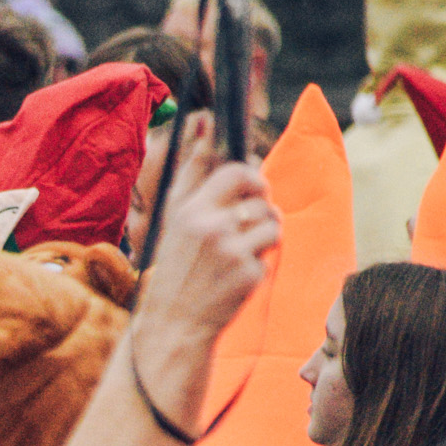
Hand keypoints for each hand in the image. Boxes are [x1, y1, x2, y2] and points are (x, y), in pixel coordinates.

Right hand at [134, 113, 278, 351]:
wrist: (173, 324)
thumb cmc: (175, 267)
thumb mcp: (173, 219)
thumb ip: (192, 172)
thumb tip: (204, 121)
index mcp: (189, 211)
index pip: (235, 171)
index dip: (251, 176)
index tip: (251, 189)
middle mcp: (210, 227)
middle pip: (260, 195)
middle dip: (263, 203)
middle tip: (249, 221)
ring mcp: (231, 251)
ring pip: (272, 222)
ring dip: (265, 234)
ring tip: (241, 252)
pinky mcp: (249, 274)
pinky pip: (271, 252)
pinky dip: (260, 262)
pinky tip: (237, 277)